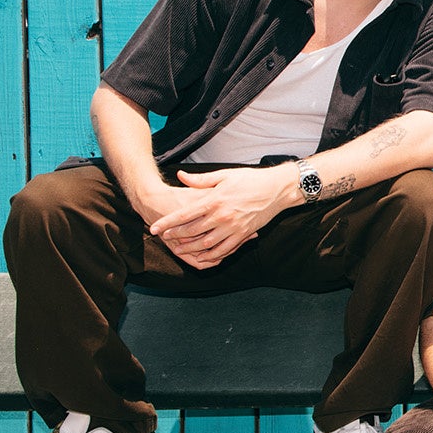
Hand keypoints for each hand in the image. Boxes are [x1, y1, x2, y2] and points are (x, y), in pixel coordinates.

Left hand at [146, 166, 287, 268]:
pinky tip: (203, 256)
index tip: (154, 228)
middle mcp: (222, 216)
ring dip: (191, 248)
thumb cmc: (250, 179)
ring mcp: (233, 227)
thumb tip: (180, 176)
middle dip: (175, 236)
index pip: (184, 215)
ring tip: (179, 250)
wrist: (277, 189)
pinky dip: (212, 255)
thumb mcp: (224, 175)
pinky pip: (225, 249)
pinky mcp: (243, 234)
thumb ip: (201, 180)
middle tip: (163, 239)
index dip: (167, 223)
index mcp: (215, 200)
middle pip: (192, 231)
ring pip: (206, 243)